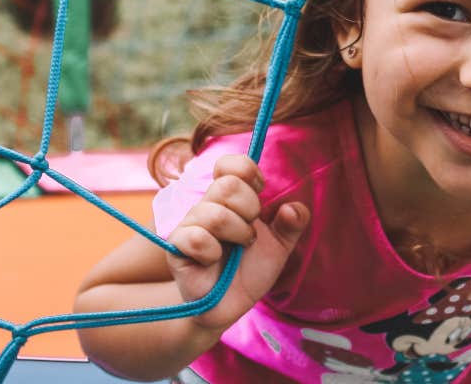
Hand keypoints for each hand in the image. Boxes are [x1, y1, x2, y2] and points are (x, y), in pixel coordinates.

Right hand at [164, 154, 309, 331]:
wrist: (231, 306)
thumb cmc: (250, 271)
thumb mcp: (280, 246)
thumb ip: (292, 224)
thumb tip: (293, 208)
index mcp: (229, 199)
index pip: (229, 164)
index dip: (248, 172)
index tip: (261, 192)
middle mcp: (206, 206)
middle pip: (227, 185)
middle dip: (250, 209)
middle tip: (251, 233)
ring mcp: (189, 226)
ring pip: (214, 213)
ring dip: (237, 234)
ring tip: (238, 249)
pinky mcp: (177, 249)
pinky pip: (194, 237)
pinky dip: (212, 251)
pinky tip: (214, 260)